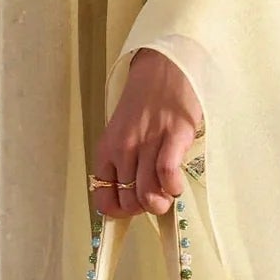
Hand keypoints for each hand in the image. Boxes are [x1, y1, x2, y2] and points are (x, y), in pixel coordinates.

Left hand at [90, 47, 203, 218]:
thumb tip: (134, 196)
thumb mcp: (123, 133)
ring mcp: (147, 142)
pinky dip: (173, 187)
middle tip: (157, 194)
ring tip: (169, 191)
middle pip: (129, 203)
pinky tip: (177, 183)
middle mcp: (123, 149)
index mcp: (107, 150)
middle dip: (145, 208)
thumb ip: (124, 162)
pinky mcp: (172, 136)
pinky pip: (167, 174)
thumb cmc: (145, 102)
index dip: (119, 213)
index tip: (134, 208)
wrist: (164, 66)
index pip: (103, 199)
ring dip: (161, 202)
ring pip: (148, 195)